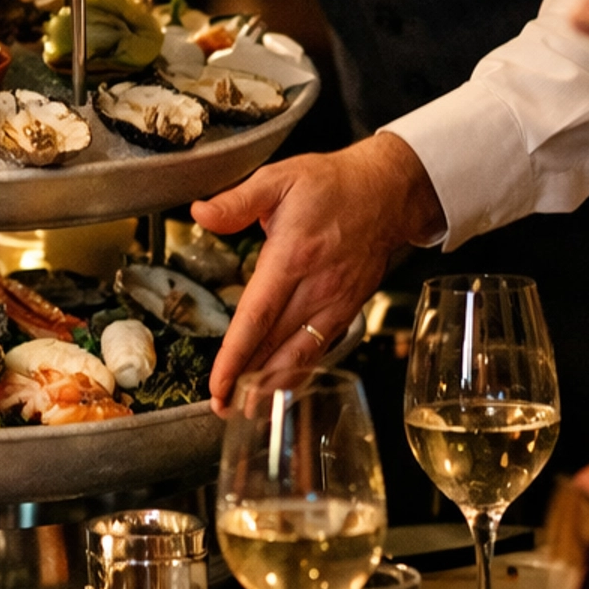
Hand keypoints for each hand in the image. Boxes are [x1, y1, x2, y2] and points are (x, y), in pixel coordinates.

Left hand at [190, 133, 444, 409]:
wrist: (388, 191)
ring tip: (248, 410)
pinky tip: (282, 386)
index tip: (218, 383)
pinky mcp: (349, 307)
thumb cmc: (332, 184)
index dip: (236, 355)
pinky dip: (300, 371)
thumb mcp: (280, 178)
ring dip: (274, 385)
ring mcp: (336, 301)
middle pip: (277, 345)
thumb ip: (237, 200)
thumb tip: (200, 213)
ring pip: (301, 354)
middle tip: (221, 408)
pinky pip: (321, 347)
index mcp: (293, 256)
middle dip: (248, 381)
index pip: (257, 316)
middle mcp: (316, 286)